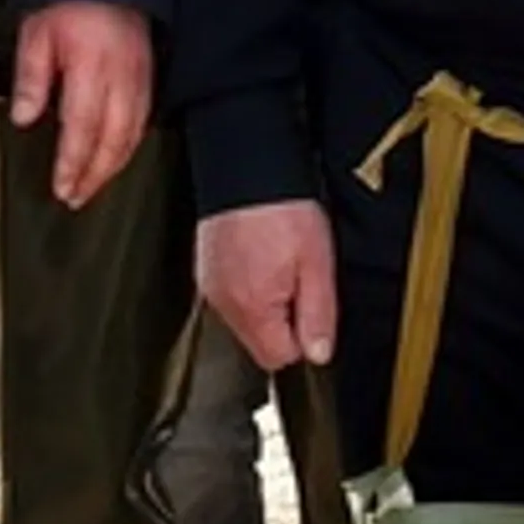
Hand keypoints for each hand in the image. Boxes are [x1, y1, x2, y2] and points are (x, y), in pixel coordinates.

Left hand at [9, 0, 155, 207]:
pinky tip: (118, 152)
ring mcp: (139, 77)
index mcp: (91, 70)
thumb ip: (32, 79)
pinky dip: (130, 143)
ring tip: (94, 183)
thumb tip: (25, 117)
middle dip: (95, 176)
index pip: (83, 131)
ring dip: (113, 166)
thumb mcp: (35, 33)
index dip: (73, 166)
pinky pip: (143, 118)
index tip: (63, 187)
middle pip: (113, 142)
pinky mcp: (147, 72)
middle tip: (77, 196)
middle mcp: (121, 79)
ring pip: (132, 135)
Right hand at [197, 198, 336, 370]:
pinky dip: (247, 284)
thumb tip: (318, 354)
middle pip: (259, 341)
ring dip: (265, 303)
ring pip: (245, 318)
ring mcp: (210, 284)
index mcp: (252, 306)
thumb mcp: (317, 264)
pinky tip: (260, 256)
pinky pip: (231, 294)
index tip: (310, 307)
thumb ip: (319, 316)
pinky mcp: (205, 268)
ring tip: (278, 263)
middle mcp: (223, 301)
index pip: (279, 357)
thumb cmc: (282, 209)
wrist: (247, 166)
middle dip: (282, 321)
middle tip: (297, 279)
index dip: (302, 338)